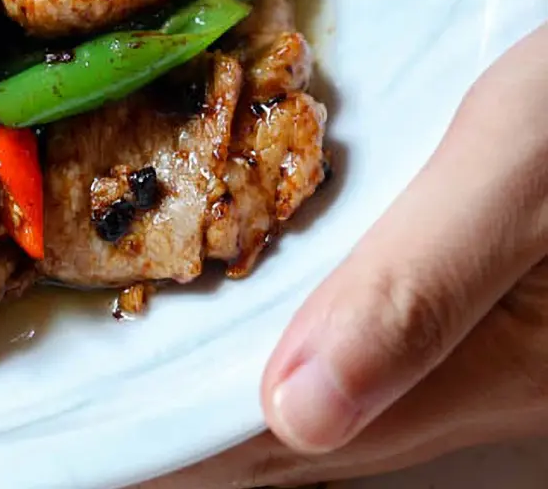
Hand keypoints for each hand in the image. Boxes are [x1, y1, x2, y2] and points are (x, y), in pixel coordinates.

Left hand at [149, 22, 547, 487]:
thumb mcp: (520, 161)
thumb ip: (418, 286)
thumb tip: (297, 414)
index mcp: (502, 373)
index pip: (307, 443)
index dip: (200, 453)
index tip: (113, 460)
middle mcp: (502, 382)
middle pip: (326, 428)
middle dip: (216, 431)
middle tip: (115, 428)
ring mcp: (504, 346)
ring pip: (355, 389)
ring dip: (257, 389)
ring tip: (163, 388)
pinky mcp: (498, 303)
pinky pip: (386, 337)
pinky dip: (313, 338)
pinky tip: (271, 324)